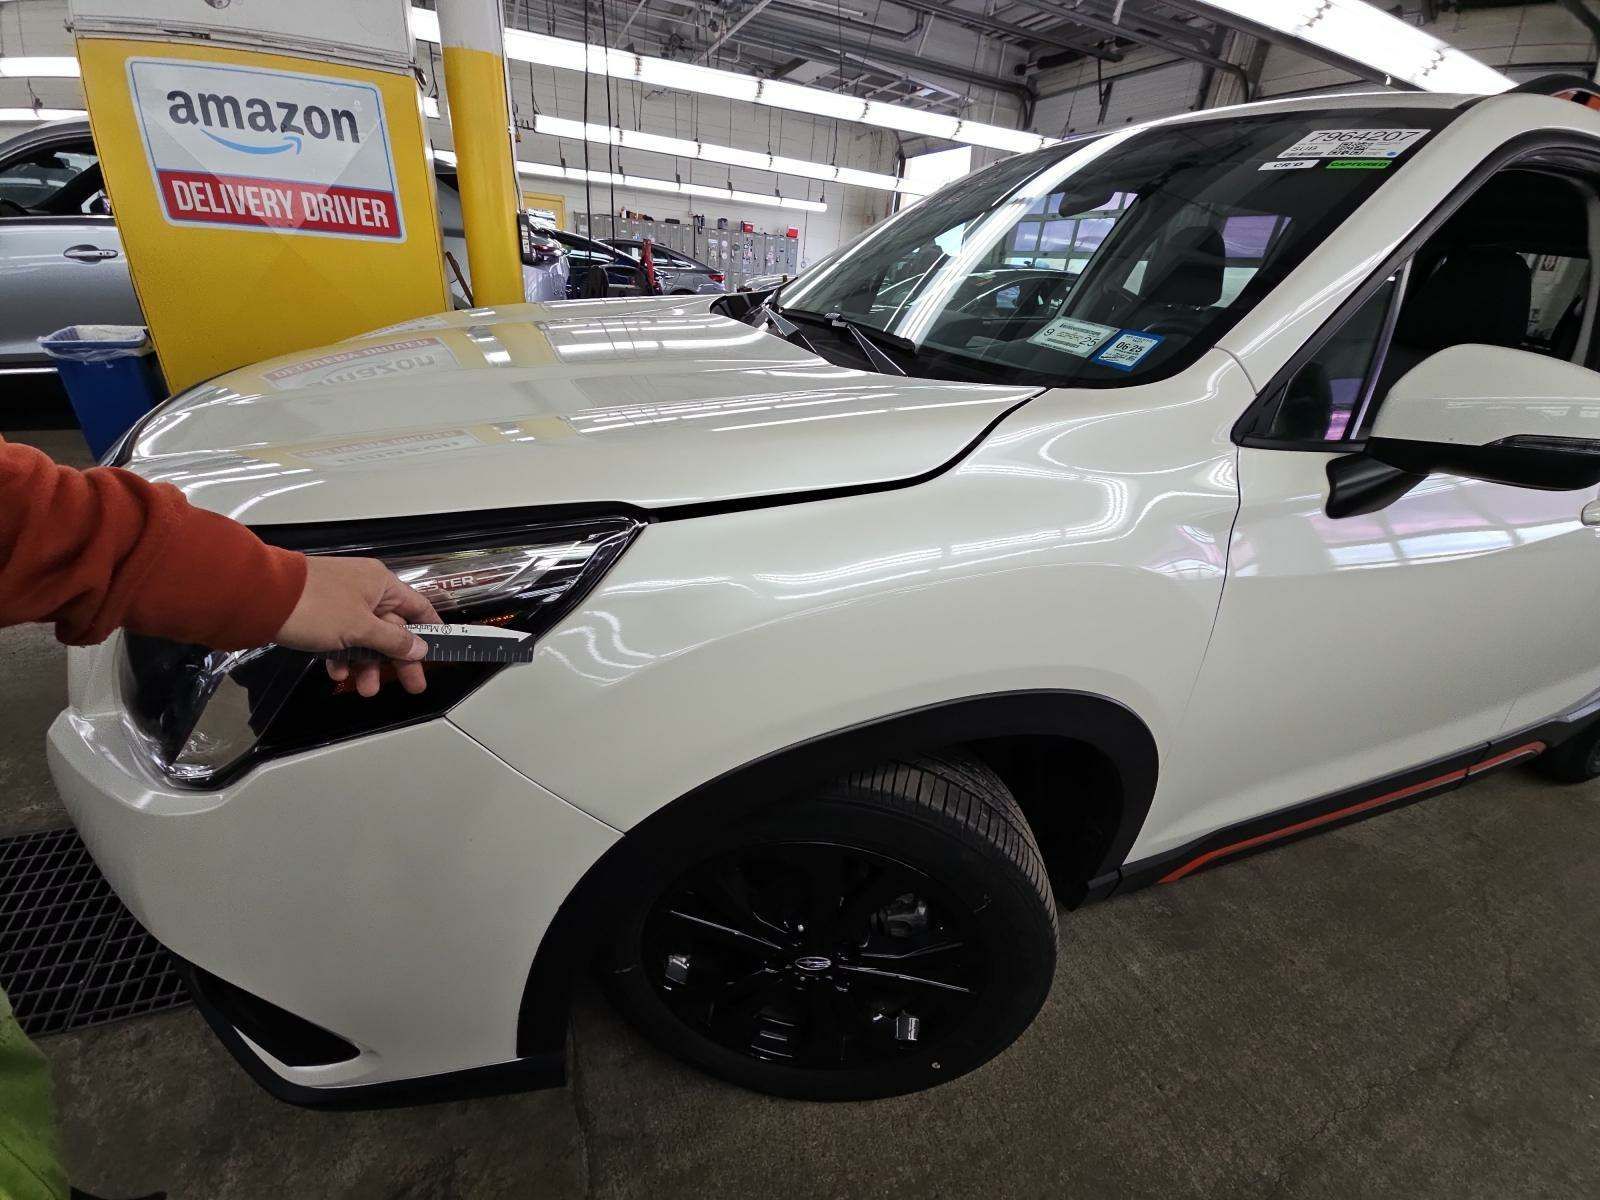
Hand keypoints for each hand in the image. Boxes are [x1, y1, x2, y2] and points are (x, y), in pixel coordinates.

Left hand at [273, 557, 440, 696]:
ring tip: (365, 688)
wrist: (262, 598)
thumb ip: (393, 641)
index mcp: (381, 584)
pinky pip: (341, 639)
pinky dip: (342, 657)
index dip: (431, 630)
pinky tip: (337, 673)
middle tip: (412, 685)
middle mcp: (364, 590)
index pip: (418, 608)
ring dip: (367, 665)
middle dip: (398, 660)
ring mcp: (341, 602)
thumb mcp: (361, 628)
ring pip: (365, 638)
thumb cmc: (317, 607)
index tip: (440, 651)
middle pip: (392, 629)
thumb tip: (420, 647)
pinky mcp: (320, 615)